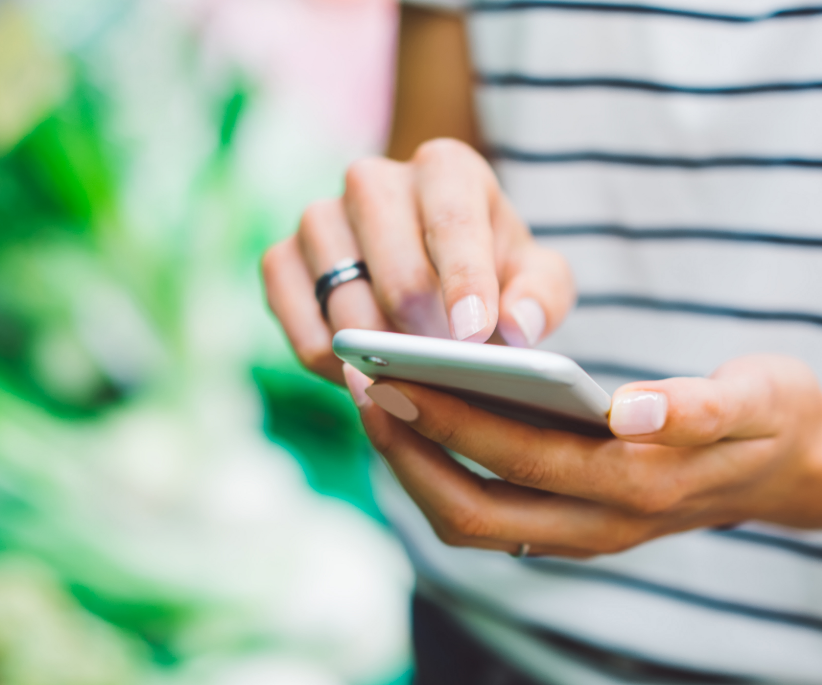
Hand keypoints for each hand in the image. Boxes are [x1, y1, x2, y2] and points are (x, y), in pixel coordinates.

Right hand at [261, 139, 575, 384]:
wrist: (438, 276)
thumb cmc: (495, 274)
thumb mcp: (537, 279)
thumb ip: (541, 297)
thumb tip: (516, 328)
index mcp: (445, 167)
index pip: (451, 220)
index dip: (463, 281)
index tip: (473, 335)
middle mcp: (372, 180)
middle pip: (394, 268)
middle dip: (423, 330)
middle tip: (446, 371)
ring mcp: (319, 217)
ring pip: (343, 301)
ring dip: (380, 352)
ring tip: (413, 381)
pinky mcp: (281, 259)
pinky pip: (301, 327)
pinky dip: (335, 365)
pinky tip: (368, 377)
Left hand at [344, 356, 821, 556]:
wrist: (799, 470)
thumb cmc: (773, 414)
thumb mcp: (758, 397)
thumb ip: (698, 408)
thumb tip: (628, 411)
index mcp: (642, 483)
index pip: (521, 461)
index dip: (451, 423)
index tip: (394, 377)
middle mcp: (604, 524)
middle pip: (475, 510)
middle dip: (410, 451)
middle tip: (362, 383)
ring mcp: (587, 534)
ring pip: (474, 523)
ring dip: (416, 469)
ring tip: (376, 399)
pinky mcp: (577, 528)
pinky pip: (491, 515)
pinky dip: (442, 475)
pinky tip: (418, 422)